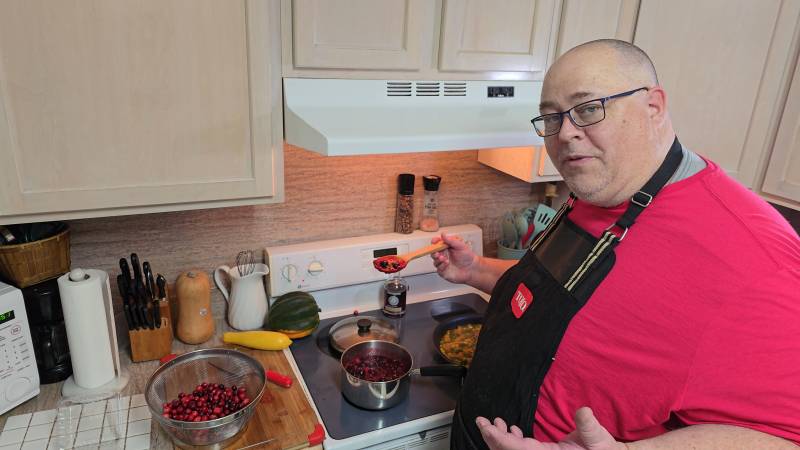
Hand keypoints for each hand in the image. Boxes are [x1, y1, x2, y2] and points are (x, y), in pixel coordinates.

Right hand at [431, 233, 478, 284]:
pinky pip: (438, 269)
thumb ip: (451, 240)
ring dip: (438, 259)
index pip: (437, 243)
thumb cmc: (467, 257)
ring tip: (444, 259)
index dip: (434, 242)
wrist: (472, 268)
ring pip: (435, 261)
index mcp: (446, 248)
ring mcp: (443, 263)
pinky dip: (441, 266)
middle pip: (433, 252)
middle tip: (437, 253)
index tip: (434, 241)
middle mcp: (443, 255)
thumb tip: (443, 234)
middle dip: (434, 252)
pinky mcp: (443, 271)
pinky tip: (446, 264)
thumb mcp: (461, 246)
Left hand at [476, 407, 627, 449]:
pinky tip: (510, 429)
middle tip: (482, 422)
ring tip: (491, 423)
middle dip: (493, 439)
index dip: (501, 440)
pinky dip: (510, 439)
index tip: (488, 428)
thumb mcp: (599, 439)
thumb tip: (583, 411)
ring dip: (499, 438)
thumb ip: (588, 426)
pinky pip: (520, 449)